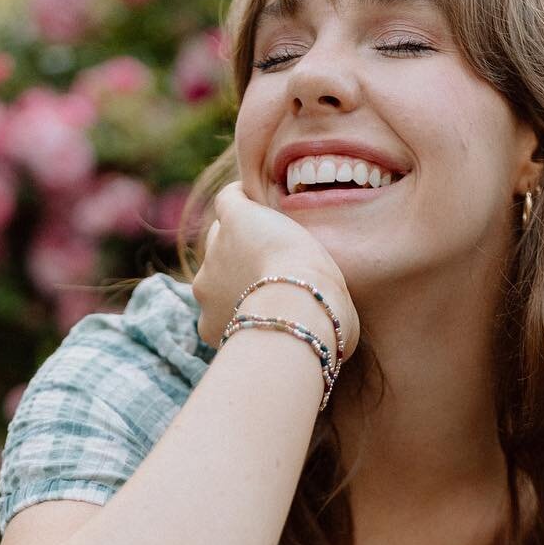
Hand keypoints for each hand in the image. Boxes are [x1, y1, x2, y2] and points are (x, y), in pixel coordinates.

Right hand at [193, 178, 359, 353]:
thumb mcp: (302, 348)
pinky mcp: (233, 220)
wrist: (300, 308)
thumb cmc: (311, 337)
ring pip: (224, 233)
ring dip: (245, 233)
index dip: (250, 292)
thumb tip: (339, 345)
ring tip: (278, 231)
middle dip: (241, 264)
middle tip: (276, 261)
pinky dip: (243, 196)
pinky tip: (262, 197)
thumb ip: (305, 342)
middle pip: (218, 265)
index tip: (274, 286)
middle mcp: (204, 289)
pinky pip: (230, 200)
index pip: (226, 299)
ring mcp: (214, 253)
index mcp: (214, 323)